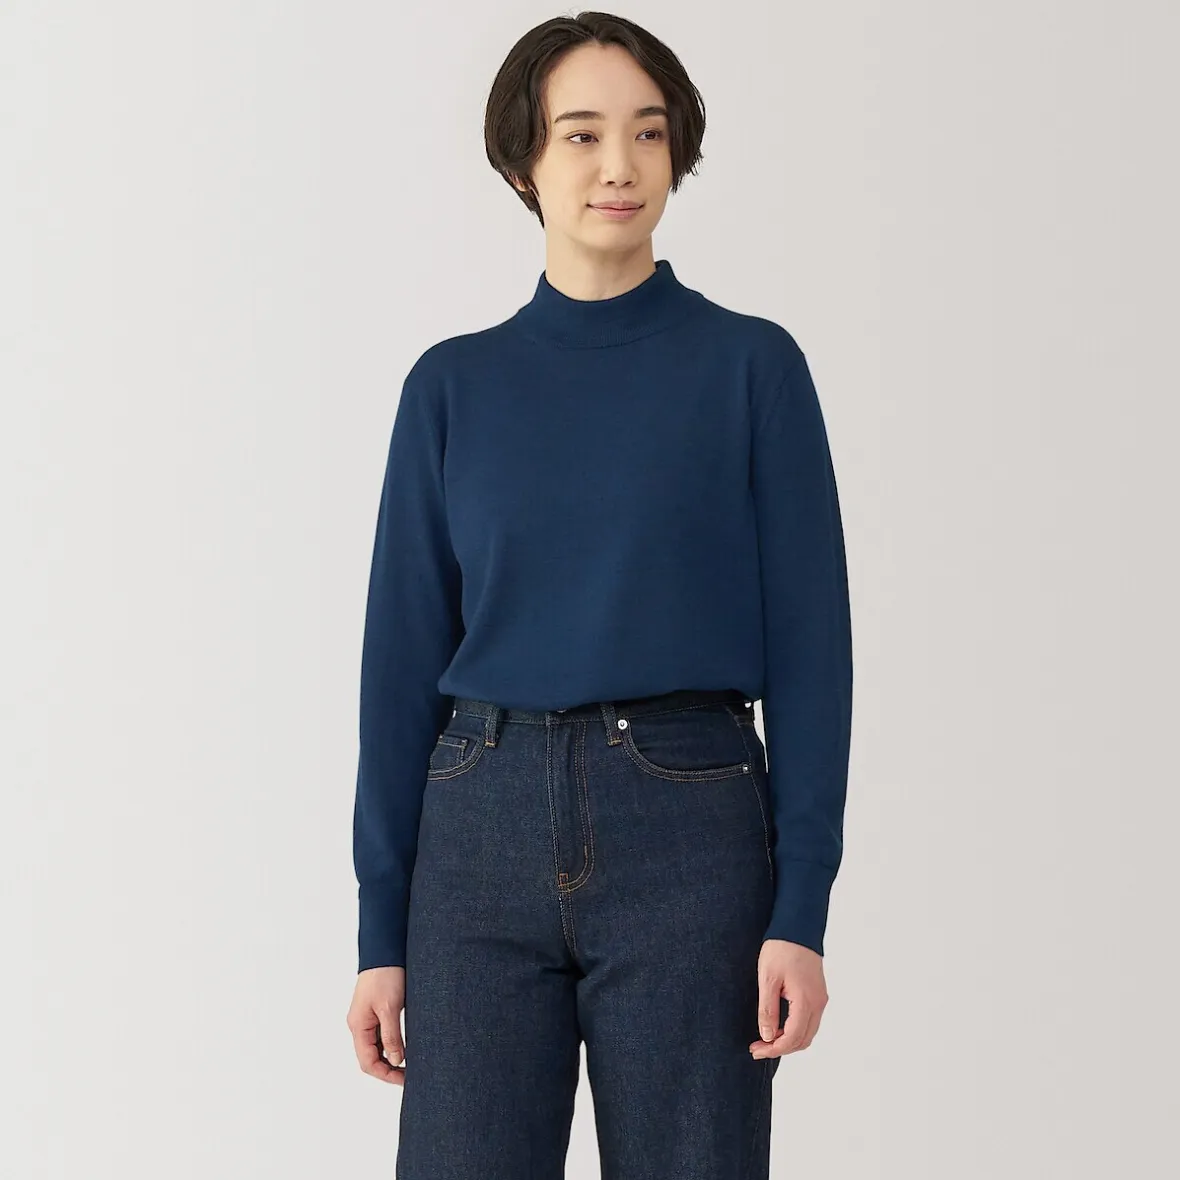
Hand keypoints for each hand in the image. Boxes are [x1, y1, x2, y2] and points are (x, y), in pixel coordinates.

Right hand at [347, 966, 406, 1084]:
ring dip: (391, 1057)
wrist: (385, 949)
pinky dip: (392, 1044)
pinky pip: (381, 1035)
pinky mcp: (375, 1010)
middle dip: (388, 1069)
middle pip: (370, 1057)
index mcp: (358, 1026)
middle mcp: (359, 1024)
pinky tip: (405, 1046)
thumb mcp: (390, 1008)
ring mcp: (366, 1018)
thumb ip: (391, 1036)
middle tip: (410, 1074)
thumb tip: (394, 1061)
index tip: (405, 1079)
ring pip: (376, 1047)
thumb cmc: (385, 975)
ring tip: (410, 1063)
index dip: (385, 1074)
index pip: (368, 1062)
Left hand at [749, 939, 827, 1058]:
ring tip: (765, 1037)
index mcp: (806, 1001)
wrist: (797, 926)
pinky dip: (795, 1029)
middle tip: (758, 1047)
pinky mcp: (818, 993)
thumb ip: (767, 1010)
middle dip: (780, 1048)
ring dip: (788, 1040)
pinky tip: (778, 1025)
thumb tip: (767, 1035)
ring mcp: (820, 998)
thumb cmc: (781, 948)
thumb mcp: (767, 979)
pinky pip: (810, 1021)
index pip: (792, 1038)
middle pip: (803, 1040)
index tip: (755, 1050)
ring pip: (808, 1032)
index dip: (773, 1049)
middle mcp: (818, 1003)